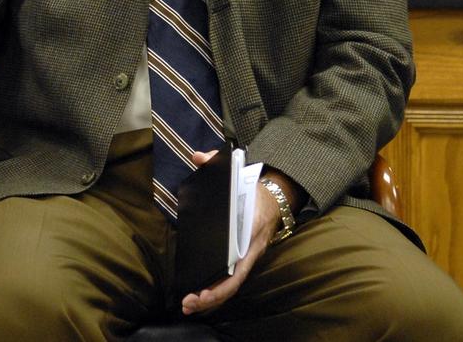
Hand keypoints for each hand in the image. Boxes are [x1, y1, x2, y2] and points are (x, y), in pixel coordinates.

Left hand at [179, 151, 283, 316]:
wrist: (275, 197)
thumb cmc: (254, 189)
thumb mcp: (239, 174)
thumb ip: (216, 163)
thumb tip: (198, 156)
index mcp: (250, 235)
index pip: (238, 268)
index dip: (221, 284)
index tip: (203, 291)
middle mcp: (250, 252)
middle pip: (232, 284)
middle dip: (211, 298)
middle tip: (188, 303)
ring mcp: (247, 258)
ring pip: (231, 286)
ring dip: (211, 299)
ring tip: (188, 305)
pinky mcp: (242, 259)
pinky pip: (230, 280)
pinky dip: (216, 290)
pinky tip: (200, 296)